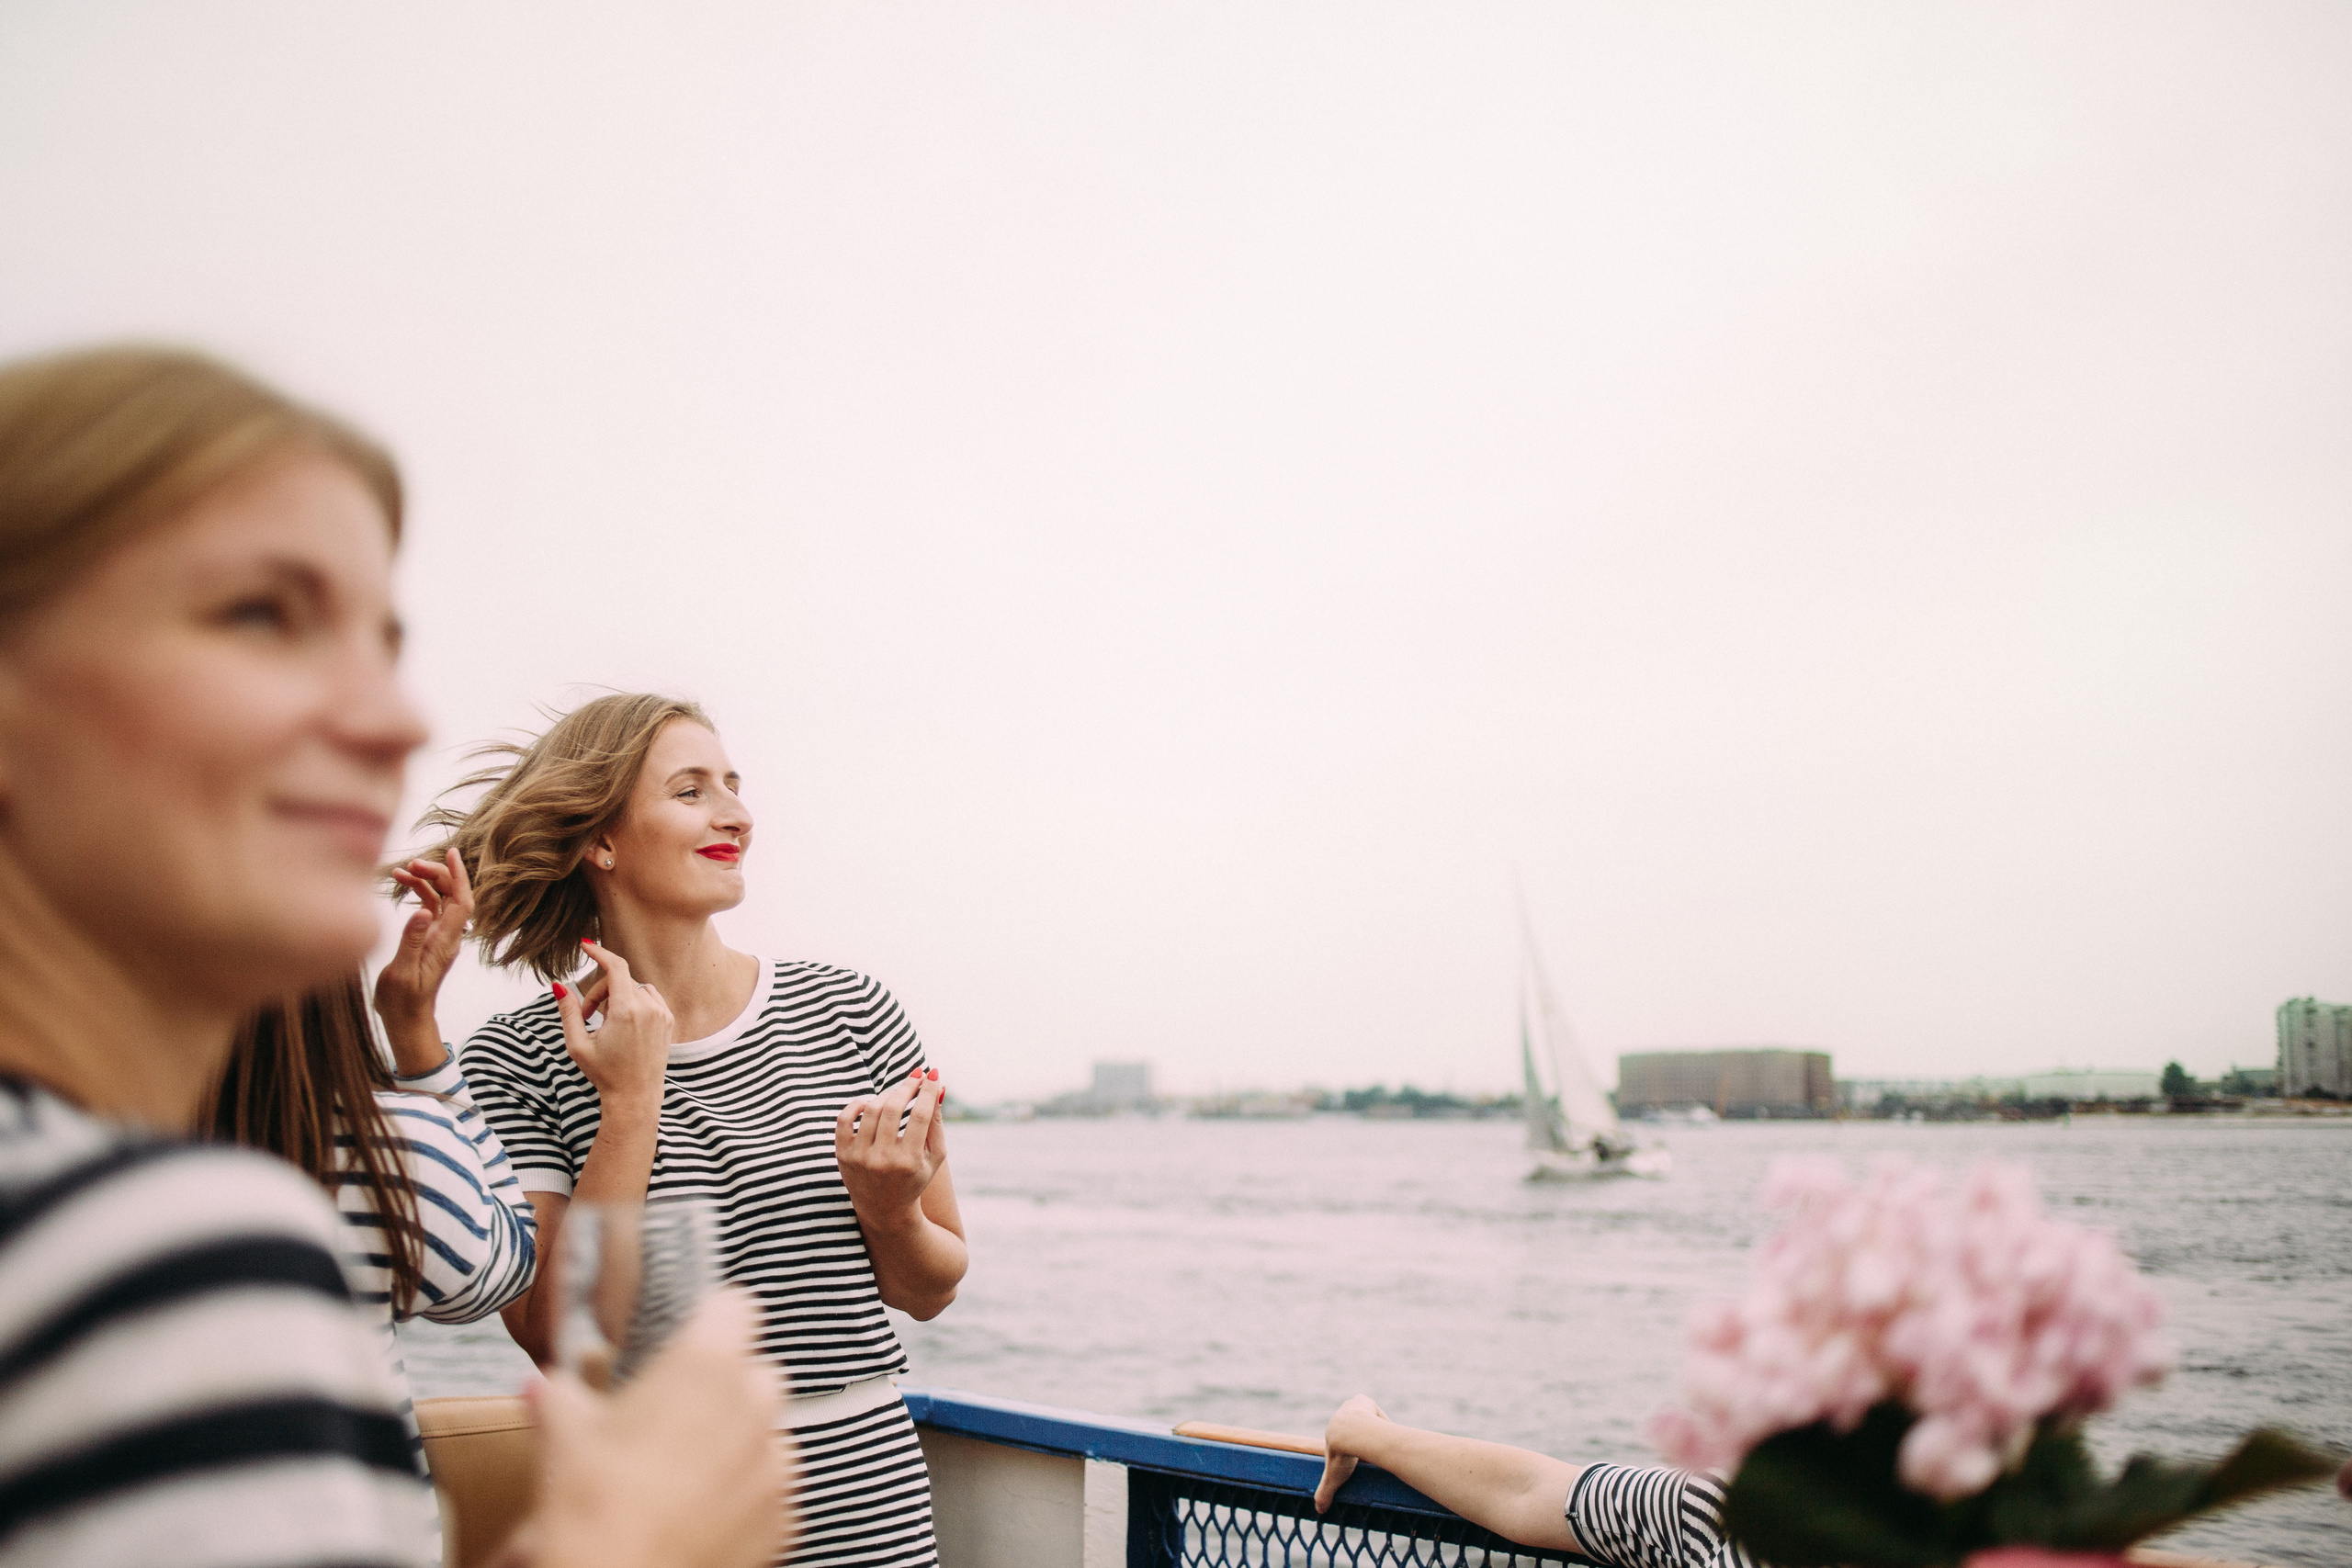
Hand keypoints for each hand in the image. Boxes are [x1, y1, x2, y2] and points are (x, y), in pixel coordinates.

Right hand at [374, 848, 474, 1073]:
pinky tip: (401, 885)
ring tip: (401, 871)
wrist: (406, 1020)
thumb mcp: (403, 972)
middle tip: (411, 863)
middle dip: (436, 873)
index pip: (462, 901)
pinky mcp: (427, 939)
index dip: (459, 875)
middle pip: (452, 895)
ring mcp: (438, 936)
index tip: (452, 852)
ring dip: (425, 881)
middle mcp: (447, 936)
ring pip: (439, 899)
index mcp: (445, 941)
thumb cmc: (402, 1001)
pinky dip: (417, 893)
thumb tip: (423, 911)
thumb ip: (411, 941)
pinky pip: (428, 908)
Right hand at [499, 1290, 792, 1567]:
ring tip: (685, 1475)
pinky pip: (773, 1491)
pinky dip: (747, 1498)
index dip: (712, 1321)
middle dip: (723, 1390)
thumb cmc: (593, 1507)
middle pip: (755, 1373)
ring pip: (768, 1434)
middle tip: (675, 1419)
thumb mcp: (563, 1437)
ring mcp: (776, 1464)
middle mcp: (754, 1406)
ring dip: (738, 1445)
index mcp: (705, 1366)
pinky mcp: (785, 1516)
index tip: (693, 1339)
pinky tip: (702, 1514)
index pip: (736, 1307)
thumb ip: (560, 1395)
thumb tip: (544, 1385)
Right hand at [557, 941, 672, 1111]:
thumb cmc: (604, 1073)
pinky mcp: (669, 1020)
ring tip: (608, 1024)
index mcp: (626, 1010)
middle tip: (587, 1016)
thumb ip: (568, 1011)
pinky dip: (635, 1002)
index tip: (585, 945)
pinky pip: (650, 997)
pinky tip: (626, 1026)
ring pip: (635, 988)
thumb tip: (558, 985)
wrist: (636, 1097)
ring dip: (618, 997)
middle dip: (600, 992)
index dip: (599, 952)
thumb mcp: (577, 1044)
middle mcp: (649, 1008)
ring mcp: (663, 1013)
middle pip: (620, 980)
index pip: (616, 966)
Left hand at [835, 1070, 946, 1226]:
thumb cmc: (915, 1177)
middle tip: (916, 1075)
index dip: (928, 1090)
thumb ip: (937, 1123)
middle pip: (893, 1108)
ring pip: (871, 1109)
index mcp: (909, 1162)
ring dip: (887, 1094)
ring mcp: (860, 1157)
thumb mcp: (934, 1156)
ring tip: (897, 1092)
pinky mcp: (843, 1155)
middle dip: (907, 1086)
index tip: (932, 1073)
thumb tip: (939, 1086)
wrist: (884, 1209)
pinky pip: (844, 1119)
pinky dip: (857, 1105)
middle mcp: (883, 1160)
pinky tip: (870, 1103)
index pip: (920, 1116)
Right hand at [1314, 1395, 1388, 1512]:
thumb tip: (1318, 1511)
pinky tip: (1384, 1430)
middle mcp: (1340, 1414)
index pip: (1343, 1437)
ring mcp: (1352, 1405)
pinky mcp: (1364, 1399)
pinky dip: (1379, 1418)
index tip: (1360, 1457)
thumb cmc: (1342, 1456)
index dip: (1352, 1447)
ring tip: (1380, 1442)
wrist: (1352, 1435)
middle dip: (1362, 1436)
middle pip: (1355, 1425)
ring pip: (1365, 1416)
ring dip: (1371, 1426)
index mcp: (1332, 1429)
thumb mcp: (1333, 1477)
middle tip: (1371, 1451)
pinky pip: (1374, 1409)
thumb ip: (1325, 1492)